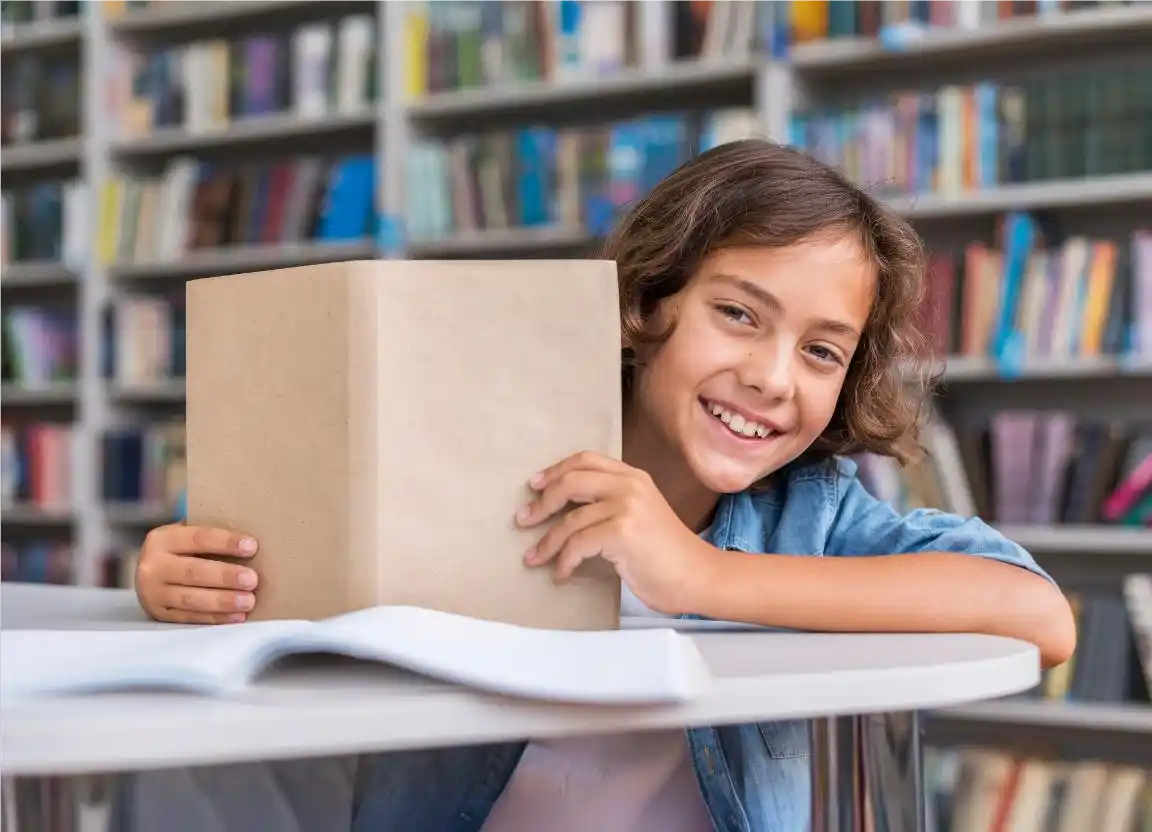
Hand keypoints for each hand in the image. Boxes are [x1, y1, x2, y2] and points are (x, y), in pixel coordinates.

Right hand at [135, 524, 259, 623]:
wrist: (147, 574)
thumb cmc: (181, 550)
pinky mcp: (159, 615)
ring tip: (248, 601)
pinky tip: (236, 616)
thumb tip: (252, 542)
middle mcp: (153, 566)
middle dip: (225, 577)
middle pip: (193, 571)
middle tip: (252, 580)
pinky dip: (215, 618)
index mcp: (162, 539)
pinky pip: (189, 617)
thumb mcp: (186, 535)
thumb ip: (210, 537)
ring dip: (222, 601)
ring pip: (190, 598)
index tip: (252, 546)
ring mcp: (153, 593)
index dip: (225, 542)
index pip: (197, 538)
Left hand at [515, 451, 711, 614]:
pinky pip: (577, 544)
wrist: (698, 576)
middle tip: (523, 521)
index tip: (535, 485)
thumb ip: (612, 503)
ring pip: (569, 520)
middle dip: (541, 503)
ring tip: (533, 558)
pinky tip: (562, 574)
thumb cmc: (667, 554)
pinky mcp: (622, 532)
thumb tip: (565, 511)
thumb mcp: (642, 515)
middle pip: (571, 482)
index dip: (556, 470)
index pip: (586, 460)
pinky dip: (563, 561)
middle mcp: (630, 485)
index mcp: (634, 477)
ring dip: (546, 543)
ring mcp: (627, 506)